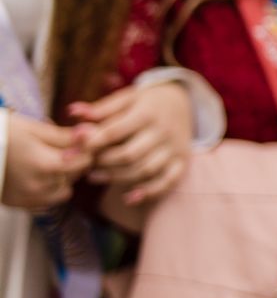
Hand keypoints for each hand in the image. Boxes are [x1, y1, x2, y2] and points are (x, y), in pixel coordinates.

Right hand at [2, 114, 92, 208]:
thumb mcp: (33, 129)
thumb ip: (64, 136)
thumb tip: (89, 133)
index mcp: (46, 165)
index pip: (85, 161)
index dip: (88, 149)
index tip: (82, 140)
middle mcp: (40, 186)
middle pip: (75, 177)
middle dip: (76, 162)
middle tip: (65, 147)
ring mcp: (28, 198)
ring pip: (63, 192)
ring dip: (63, 178)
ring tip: (50, 161)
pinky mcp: (19, 205)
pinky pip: (45, 201)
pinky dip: (48, 190)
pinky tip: (38, 175)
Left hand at [71, 81, 193, 205]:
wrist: (183, 102)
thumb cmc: (146, 102)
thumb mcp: (126, 99)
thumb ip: (101, 109)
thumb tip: (72, 112)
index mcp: (147, 113)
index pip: (115, 132)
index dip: (91, 143)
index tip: (72, 150)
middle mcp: (163, 131)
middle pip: (129, 155)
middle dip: (103, 163)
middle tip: (86, 165)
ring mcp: (174, 148)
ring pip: (144, 170)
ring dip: (116, 178)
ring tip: (95, 177)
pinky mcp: (182, 162)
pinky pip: (167, 182)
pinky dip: (149, 192)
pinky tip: (128, 198)